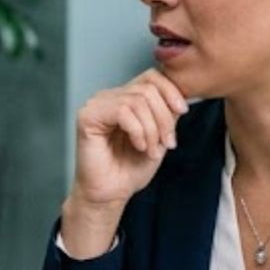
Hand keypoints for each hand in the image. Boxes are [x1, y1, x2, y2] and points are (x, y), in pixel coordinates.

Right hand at [62, 70, 189, 255]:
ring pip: (137, 100)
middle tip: (166, 143)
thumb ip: (167, 113)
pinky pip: (122, 111)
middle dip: (164, 117)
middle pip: (148, 88)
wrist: (111, 193)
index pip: (152, 76)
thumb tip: (181, 95)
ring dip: (152, 129)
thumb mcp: (160, 136)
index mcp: (126, 97)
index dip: (171, 91)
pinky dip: (137, 131)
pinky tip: (138, 146)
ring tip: (151, 150)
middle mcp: (110, 96)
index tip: (182, 111)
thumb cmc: (131, 168)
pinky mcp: (87, 116)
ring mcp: (97, 104)